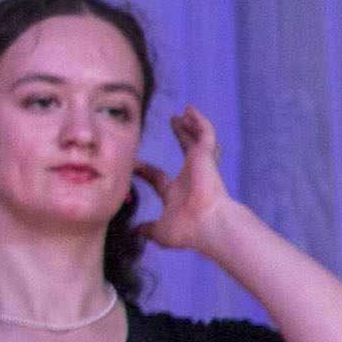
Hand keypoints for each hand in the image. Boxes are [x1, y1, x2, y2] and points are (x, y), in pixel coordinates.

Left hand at [135, 106, 238, 253]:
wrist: (208, 224)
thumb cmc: (187, 230)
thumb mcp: (160, 231)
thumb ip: (148, 229)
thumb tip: (137, 230)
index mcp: (177, 193)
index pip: (158, 178)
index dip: (146, 170)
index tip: (133, 165)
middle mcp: (191, 177)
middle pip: (185, 151)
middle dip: (180, 136)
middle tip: (173, 121)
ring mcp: (201, 165)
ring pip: (199, 140)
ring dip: (192, 126)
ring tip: (184, 112)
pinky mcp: (207, 156)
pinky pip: (205, 133)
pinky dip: (199, 121)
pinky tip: (189, 110)